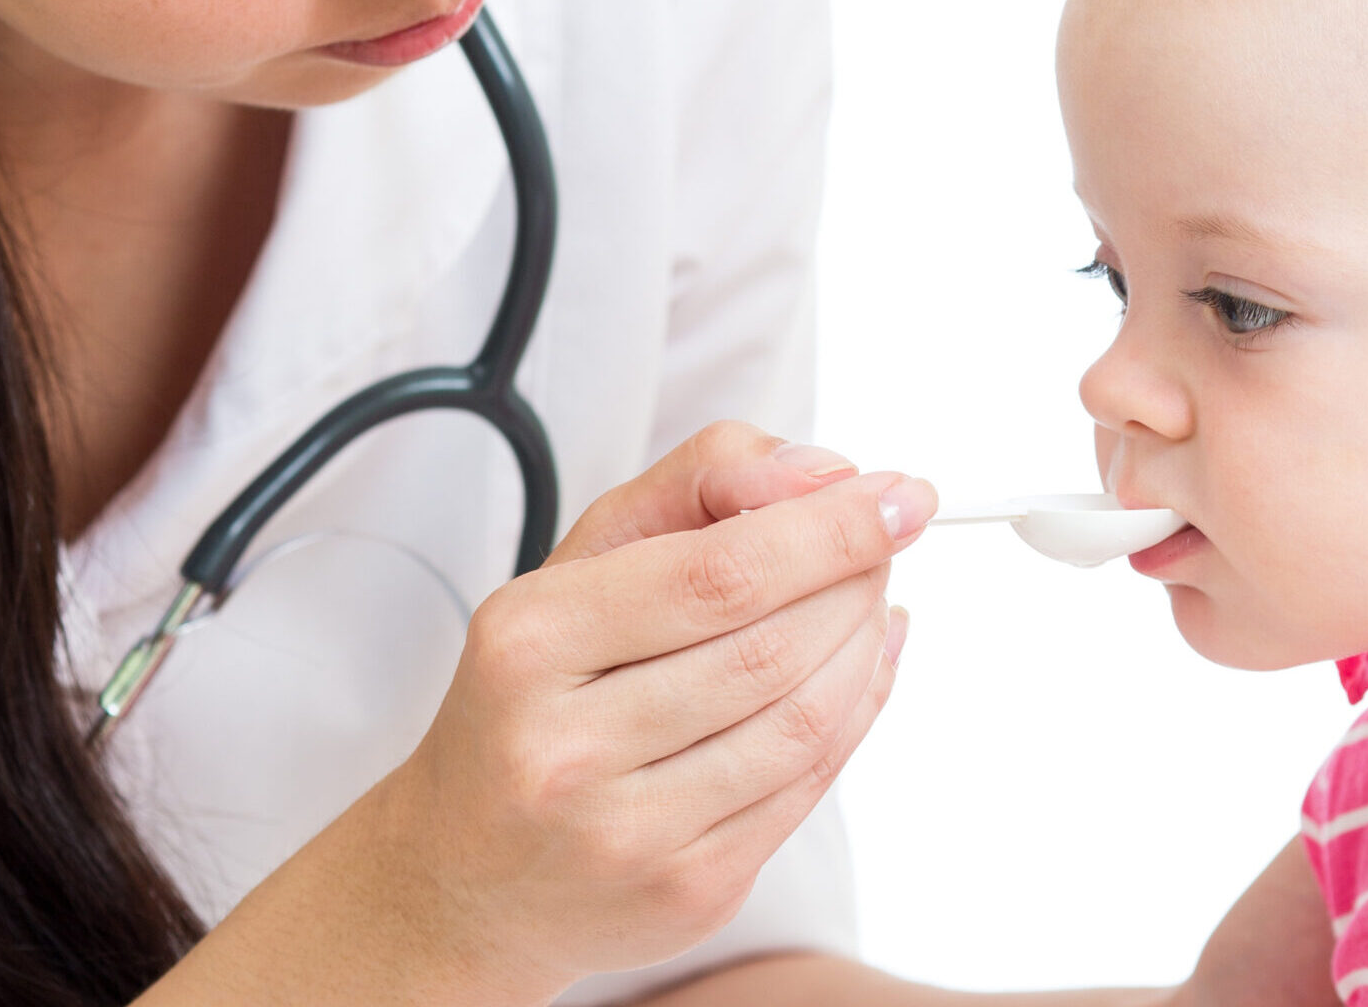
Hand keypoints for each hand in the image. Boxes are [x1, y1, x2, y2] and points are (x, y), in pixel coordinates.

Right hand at [349, 422, 930, 999]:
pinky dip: (858, 711)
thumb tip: (826, 474)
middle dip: (857, 579)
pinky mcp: (688, 892)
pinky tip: (864, 666)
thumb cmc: (537, 697)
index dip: (832, 530)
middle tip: (890, 538)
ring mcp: (629, 834)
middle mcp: (566, 749)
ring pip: (805, 723)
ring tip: (872, 597)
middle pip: (773, 647)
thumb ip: (697, 484)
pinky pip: (809, 787)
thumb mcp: (580, 565)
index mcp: (529, 644)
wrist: (466, 879)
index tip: (901, 495)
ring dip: (865, 644)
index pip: (720, 573)